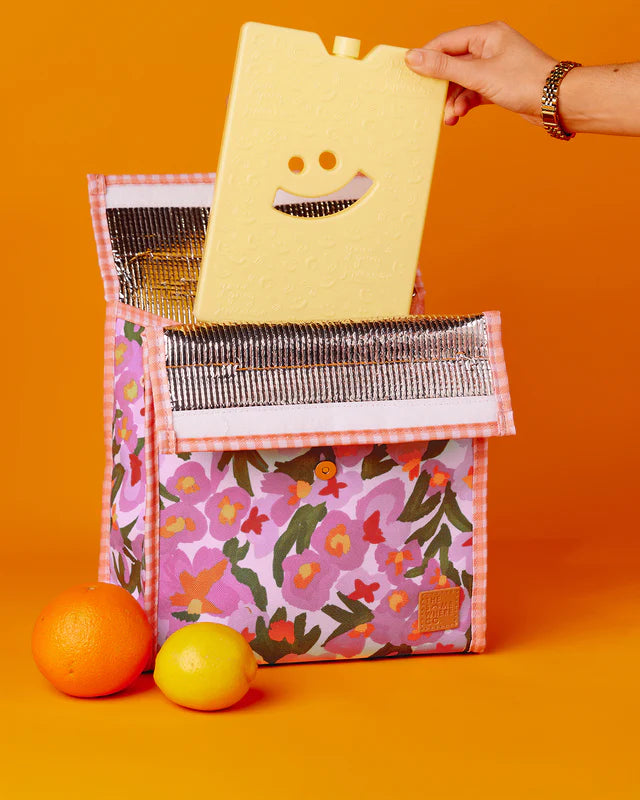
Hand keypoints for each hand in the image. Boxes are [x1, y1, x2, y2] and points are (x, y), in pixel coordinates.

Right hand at [405, 21, 555, 126]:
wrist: (557, 102)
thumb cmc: (525, 82)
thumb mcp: (478, 75)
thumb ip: (444, 68)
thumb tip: (413, 57)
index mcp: (486, 34)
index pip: (446, 42)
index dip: (427, 58)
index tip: (410, 75)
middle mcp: (489, 47)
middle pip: (452, 64)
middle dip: (441, 87)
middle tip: (429, 102)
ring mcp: (494, 67)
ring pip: (461, 82)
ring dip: (452, 100)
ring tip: (449, 117)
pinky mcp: (497, 85)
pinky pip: (472, 92)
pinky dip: (464, 104)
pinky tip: (459, 116)